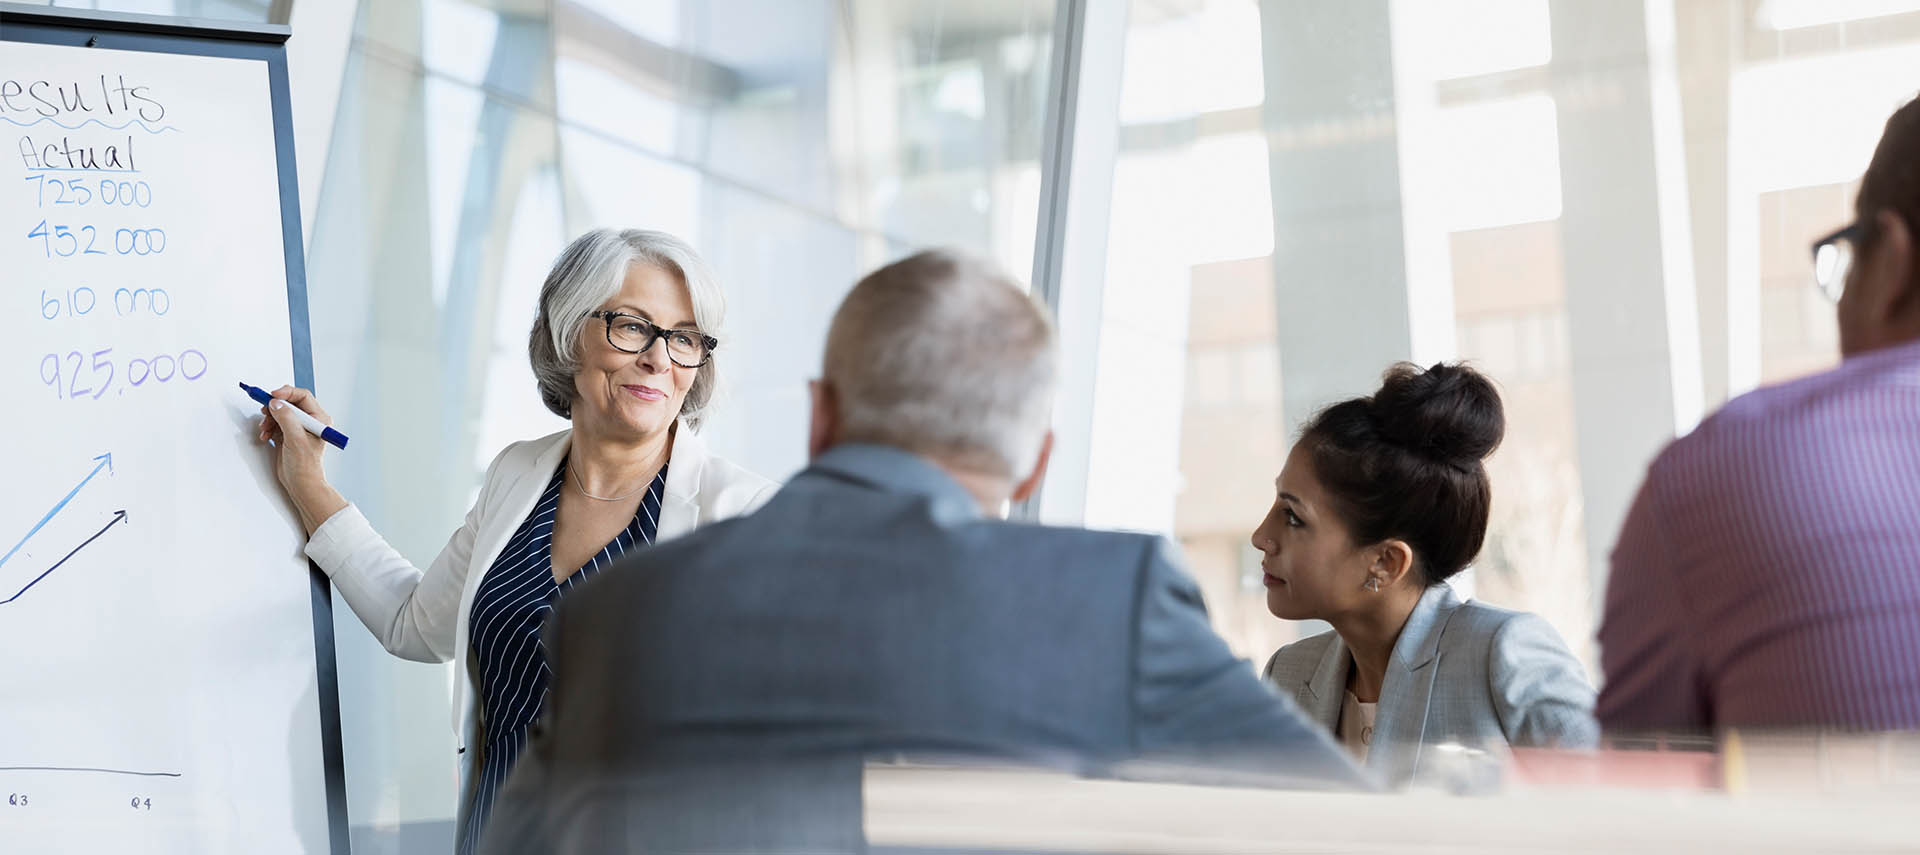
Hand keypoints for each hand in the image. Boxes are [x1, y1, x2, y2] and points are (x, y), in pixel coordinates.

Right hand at [258, 385, 346, 533]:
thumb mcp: (295, 439)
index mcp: (318, 418)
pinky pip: (274, 423)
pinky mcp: (286, 434)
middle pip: (288, 403)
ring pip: (279, 413)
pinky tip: (265, 436)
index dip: (286, 393)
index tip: (272, 396)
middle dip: (274, 407)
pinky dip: (267, 427)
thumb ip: (286, 418)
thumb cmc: (305, 465)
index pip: (302, 396)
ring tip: (265, 429)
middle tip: (264, 412)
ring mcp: (297, 428)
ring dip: (269, 419)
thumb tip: (276, 403)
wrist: (300, 483)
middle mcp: (309, 421)